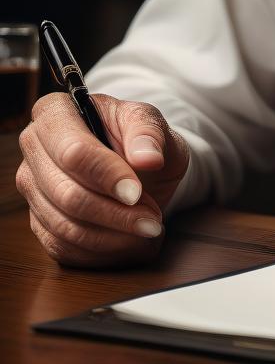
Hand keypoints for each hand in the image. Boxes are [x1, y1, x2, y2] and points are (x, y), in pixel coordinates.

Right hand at [16, 92, 189, 267]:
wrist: (139, 163)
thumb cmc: (140, 137)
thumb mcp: (153, 123)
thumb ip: (149, 133)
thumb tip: (148, 158)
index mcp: (55, 112)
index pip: (73, 152)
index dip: (105, 175)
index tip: (135, 192)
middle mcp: (34, 148)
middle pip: (67, 194)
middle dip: (115, 213)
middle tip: (152, 219)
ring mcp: (32, 188)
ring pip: (65, 226)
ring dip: (113, 235)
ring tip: (149, 230)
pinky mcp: (39, 221)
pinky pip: (64, 248)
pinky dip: (103, 251)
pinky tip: (132, 242)